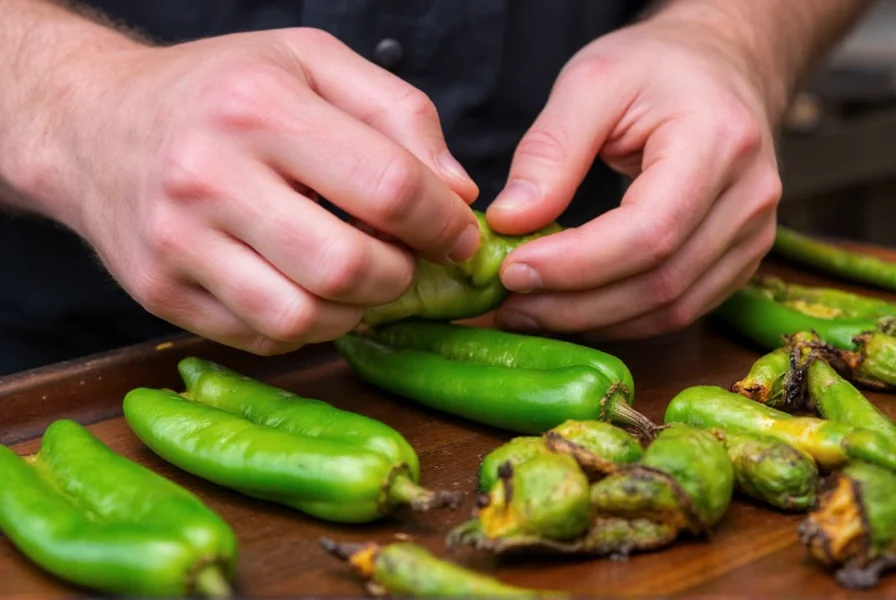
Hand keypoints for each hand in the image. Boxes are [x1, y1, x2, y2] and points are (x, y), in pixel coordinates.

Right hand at [22, 28, 480, 353]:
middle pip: (347, 266)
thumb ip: (399, 114)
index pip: (388, 186)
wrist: (94, 125)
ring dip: (355, 310)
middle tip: (406, 260)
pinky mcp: (161, 293)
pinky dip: (308, 326)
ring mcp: (177, 243)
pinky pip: (263, 339)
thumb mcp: (312, 62)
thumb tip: (458, 193)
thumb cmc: (220, 90)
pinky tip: (308, 288)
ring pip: (304, 319)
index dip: (443, 224)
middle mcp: (208, 176)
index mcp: (259, 106)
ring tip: (358, 277)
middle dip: (401, 276)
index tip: (460, 235)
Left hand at [486, 12, 782, 339]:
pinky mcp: (740, 260)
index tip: (511, 271)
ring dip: (592, 321)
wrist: (720, 68)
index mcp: (718, 142)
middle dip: (574, 304)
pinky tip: (571, 310)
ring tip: (528, 311)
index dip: (576, 265)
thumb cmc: (655, 67)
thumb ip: (549, 150)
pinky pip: (680, 310)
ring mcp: (754, 235)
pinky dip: (620, 319)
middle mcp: (750, 197)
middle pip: (659, 282)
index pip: (649, 231)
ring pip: (671, 309)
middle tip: (507, 304)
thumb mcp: (591, 82)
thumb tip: (510, 222)